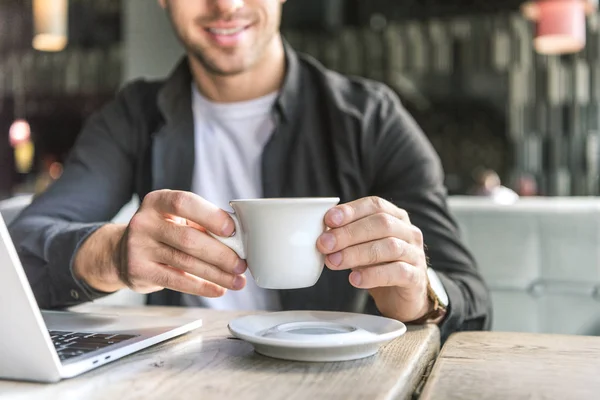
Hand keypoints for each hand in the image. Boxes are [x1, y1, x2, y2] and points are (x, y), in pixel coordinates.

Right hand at [75, 190, 246, 296]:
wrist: (121, 252)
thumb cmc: (162, 232)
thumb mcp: (176, 219)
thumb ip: (202, 223)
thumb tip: (239, 238)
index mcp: (157, 201)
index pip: (185, 203)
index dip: (210, 216)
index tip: (232, 230)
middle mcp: (144, 221)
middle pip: (189, 239)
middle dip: (221, 254)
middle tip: (241, 264)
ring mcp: (138, 247)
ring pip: (186, 263)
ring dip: (217, 274)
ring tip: (237, 281)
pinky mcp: (139, 271)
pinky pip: (177, 281)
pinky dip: (202, 287)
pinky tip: (219, 290)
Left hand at [317, 196, 430, 321]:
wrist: (401, 297)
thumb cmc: (379, 265)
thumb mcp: (362, 246)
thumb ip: (346, 235)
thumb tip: (322, 231)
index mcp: (395, 217)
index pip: (375, 205)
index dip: (351, 210)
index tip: (329, 219)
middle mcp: (409, 232)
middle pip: (382, 224)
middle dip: (349, 233)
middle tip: (325, 244)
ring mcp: (415, 254)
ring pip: (389, 247)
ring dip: (357, 253)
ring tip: (334, 262)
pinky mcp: (416, 277)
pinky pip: (397, 272)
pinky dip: (374, 275)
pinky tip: (355, 279)